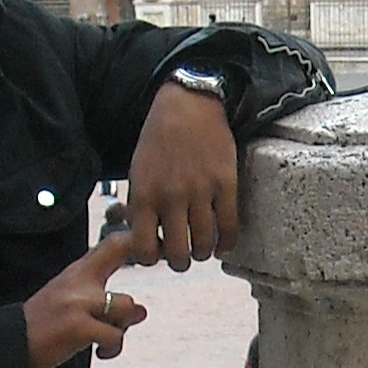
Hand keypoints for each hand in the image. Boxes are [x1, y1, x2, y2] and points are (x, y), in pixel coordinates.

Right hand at [25, 234, 146, 367]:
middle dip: (142, 256)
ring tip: (106, 342)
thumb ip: (108, 306)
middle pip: (121, 248)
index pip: (112, 241)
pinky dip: (112, 348)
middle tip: (137, 298)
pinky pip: (115, 335)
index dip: (137, 237)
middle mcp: (78, 280)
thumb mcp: (72, 307)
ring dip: (123, 326)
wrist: (8, 347)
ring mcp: (78, 302)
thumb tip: (142, 311)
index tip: (152, 249)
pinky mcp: (77, 326)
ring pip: (127, 304)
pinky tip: (100, 353)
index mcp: (77, 271)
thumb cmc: (43, 328)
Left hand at [123, 84, 238, 270]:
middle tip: (182, 257)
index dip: (151, 259)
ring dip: (203, 253)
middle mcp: (172, 196)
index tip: (157, 253)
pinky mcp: (226, 184)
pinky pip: (230, 226)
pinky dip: (227, 243)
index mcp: (145, 194)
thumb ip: (138, 206)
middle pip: (178, 253)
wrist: (189, 105)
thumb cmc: (159, 139)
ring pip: (205, 244)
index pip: (144, 249)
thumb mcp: (137, 171)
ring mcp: (201, 191)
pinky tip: (223, 245)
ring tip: (202, 250)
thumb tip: (140, 239)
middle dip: (180, 262)